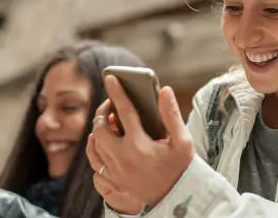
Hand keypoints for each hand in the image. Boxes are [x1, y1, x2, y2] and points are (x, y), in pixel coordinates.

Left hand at [88, 75, 193, 205]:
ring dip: (97, 131)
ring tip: (107, 123)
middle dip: (103, 112)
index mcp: (139, 145)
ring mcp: (115, 172)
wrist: (177, 198)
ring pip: (94, 146)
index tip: (110, 78)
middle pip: (100, 128)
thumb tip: (164, 90)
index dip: (117, 92)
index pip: (123, 111)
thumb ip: (172, 114)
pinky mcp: (112, 183)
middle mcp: (123, 158)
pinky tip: (102, 144)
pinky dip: (95, 151)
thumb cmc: (181, 168)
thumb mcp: (183, 141)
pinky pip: (94, 165)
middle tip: (111, 105)